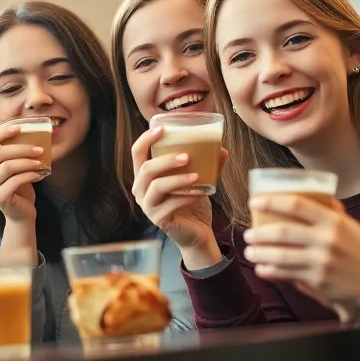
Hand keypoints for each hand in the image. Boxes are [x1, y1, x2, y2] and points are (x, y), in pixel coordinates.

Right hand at [0, 124, 42, 223]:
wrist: (21, 212)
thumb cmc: (16, 184)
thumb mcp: (10, 163)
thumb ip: (2, 147)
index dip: (1, 132)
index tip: (20, 128)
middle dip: (21, 148)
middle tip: (39, 149)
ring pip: (7, 166)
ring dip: (27, 161)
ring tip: (41, 161)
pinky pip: (15, 181)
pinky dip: (29, 175)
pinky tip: (39, 174)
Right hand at [130, 126, 223, 268]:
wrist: (197, 232)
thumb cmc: (192, 201)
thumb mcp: (198, 179)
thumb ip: (208, 165)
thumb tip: (222, 149)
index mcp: (145, 175)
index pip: (137, 152)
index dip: (146, 139)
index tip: (162, 129)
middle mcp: (141, 189)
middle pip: (146, 169)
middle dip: (166, 160)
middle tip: (187, 156)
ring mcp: (148, 205)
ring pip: (156, 186)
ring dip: (177, 179)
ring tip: (197, 175)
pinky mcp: (158, 219)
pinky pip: (169, 204)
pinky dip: (185, 196)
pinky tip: (199, 193)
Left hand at [243, 195, 359, 321]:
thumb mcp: (352, 227)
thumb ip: (333, 213)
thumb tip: (319, 195)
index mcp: (334, 221)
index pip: (297, 204)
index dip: (272, 201)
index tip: (254, 202)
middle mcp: (327, 240)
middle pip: (283, 232)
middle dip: (259, 234)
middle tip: (248, 234)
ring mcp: (322, 261)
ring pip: (281, 256)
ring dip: (260, 254)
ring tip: (250, 252)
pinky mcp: (318, 281)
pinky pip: (287, 274)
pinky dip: (270, 272)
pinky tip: (262, 270)